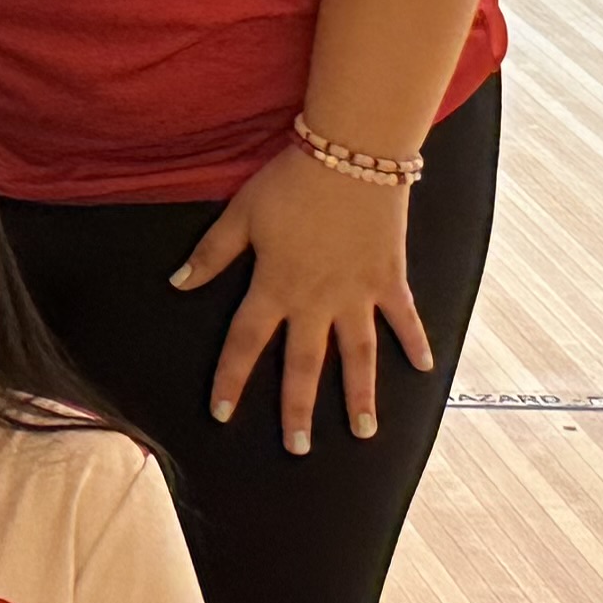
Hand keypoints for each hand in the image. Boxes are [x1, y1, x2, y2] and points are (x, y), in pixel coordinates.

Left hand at [172, 141, 432, 451]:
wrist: (351, 154)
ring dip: (361, 395)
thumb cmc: (290, 181)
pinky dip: (415, 342)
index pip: (244, 344)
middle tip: (299, 449)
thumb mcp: (241, 214)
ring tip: (365, 433)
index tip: (220, 414)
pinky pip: (403, 318)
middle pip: (304, 365)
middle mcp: (316, 301)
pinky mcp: (389, 277)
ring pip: (358, 356)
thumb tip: (178, 284)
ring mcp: (358, 293)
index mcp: (274, 287)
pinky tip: (425, 370)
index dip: (230, 379)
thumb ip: (211, 254)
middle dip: (299, 410)